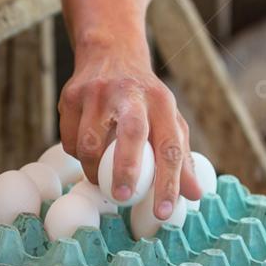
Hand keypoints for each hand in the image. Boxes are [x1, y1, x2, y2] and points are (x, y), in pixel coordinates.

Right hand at [59, 48, 200, 218]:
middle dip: (126, 168)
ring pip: (89, 142)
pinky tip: (86, 152)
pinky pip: (69, 139)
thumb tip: (195, 195)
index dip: (169, 182)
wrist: (110, 52)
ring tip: (100, 179)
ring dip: (92, 169)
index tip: (164, 212)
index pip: (170, 146)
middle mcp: (131, 94)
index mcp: (162, 102)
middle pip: (131, 132)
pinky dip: (76, 154)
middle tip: (123, 196)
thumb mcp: (168, 119)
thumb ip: (182, 157)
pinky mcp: (71, 95)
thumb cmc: (144, 99)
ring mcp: (98, 93)